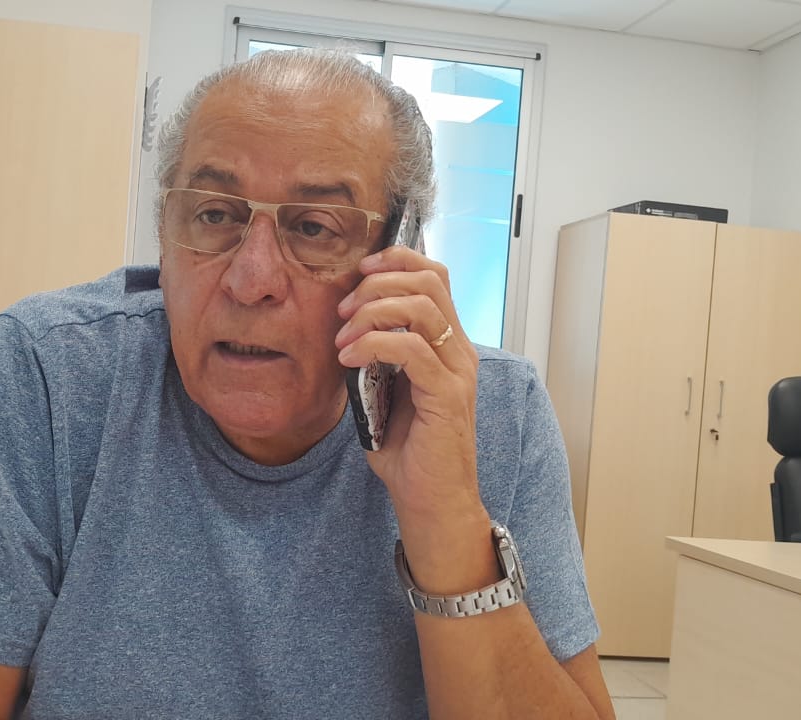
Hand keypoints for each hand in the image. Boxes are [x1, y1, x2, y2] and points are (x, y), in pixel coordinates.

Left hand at [335, 247, 489, 565]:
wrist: (431, 500)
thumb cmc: (408, 451)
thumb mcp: (384, 391)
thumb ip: (374, 356)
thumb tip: (343, 328)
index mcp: (446, 344)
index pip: (434, 275)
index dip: (396, 260)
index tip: (357, 272)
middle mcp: (459, 350)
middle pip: (429, 279)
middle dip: (378, 282)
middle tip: (342, 308)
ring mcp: (457, 370)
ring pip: (421, 306)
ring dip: (372, 311)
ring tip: (342, 336)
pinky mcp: (448, 394)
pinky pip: (411, 347)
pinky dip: (372, 343)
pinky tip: (347, 358)